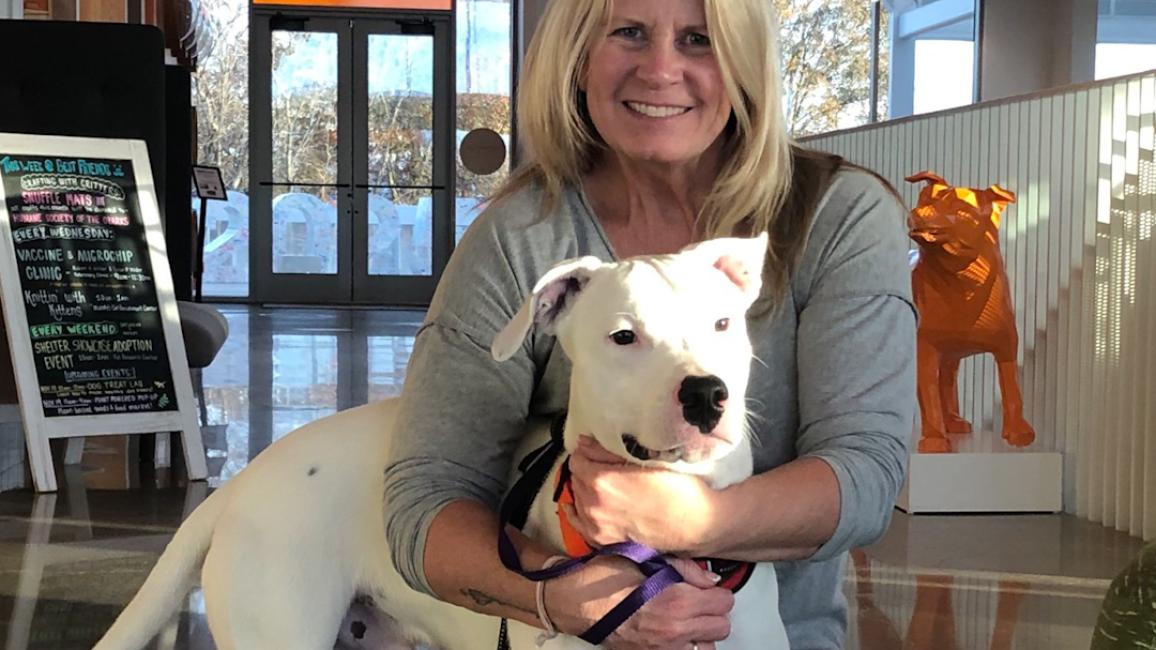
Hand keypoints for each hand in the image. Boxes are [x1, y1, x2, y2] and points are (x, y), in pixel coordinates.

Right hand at [545, 555, 732, 649]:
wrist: (574, 602)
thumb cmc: (605, 576)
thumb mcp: (646, 559)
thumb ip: (685, 569)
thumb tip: (710, 579)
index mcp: (678, 601)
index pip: (724, 602)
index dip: (716, 591)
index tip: (706, 588)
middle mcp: (676, 631)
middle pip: (721, 628)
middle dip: (713, 612)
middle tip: (698, 601)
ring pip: (706, 648)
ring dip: (701, 634)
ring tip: (687, 620)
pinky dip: (684, 646)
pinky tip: (673, 634)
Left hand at [564, 436, 716, 553]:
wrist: (697, 524)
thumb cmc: (678, 488)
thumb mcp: (645, 460)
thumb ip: (607, 450)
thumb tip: (583, 442)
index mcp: (602, 481)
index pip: (577, 458)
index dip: (588, 452)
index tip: (599, 451)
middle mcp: (593, 505)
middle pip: (576, 478)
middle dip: (587, 470)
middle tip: (604, 466)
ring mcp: (596, 527)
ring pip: (578, 498)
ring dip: (585, 489)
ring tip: (604, 485)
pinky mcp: (604, 541)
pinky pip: (579, 523)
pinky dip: (579, 512)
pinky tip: (585, 505)